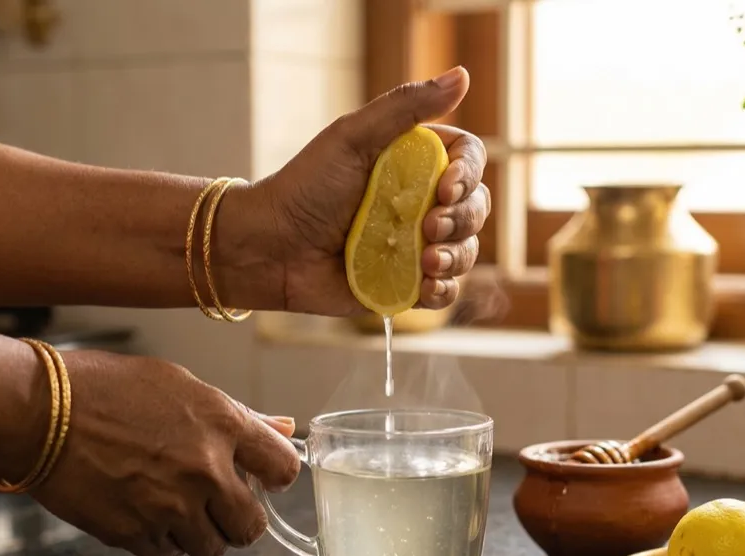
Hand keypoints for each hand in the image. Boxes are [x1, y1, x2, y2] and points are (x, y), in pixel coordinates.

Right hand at [27, 349, 298, 555]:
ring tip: (172, 505)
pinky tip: (143, 513)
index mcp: (223, 425)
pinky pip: (167, 554)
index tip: (260, 477)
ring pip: (211, 549)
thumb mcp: (181, 386)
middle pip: (252, 526)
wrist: (40, 412)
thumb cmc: (106, 389)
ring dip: (197, 532)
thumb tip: (282, 427)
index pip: (285, 469)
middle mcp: (206, 470)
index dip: (275, 476)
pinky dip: (160, 540)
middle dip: (237, 518)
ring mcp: (171, 506)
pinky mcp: (134, 533)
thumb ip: (237, 415)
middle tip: (215, 503)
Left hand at [217, 66, 488, 316]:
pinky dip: (444, 290)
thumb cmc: (305, 188)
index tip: (446, 187)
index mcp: (415, 162)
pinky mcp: (406, 284)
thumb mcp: (352, 137)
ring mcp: (416, 245)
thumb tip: (463, 75)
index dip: (468, 174)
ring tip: (427, 261)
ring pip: (466, 251)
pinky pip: (445, 291)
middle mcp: (421, 203)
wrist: (269, 247)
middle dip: (462, 219)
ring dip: (457, 256)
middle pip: (475, 207)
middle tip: (429, 228)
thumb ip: (406, 107)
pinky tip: (426, 286)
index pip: (468, 160)